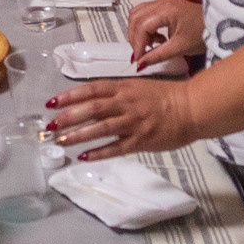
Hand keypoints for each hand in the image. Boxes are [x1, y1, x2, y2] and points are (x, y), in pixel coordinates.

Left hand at [43, 75, 196, 159]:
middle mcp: (126, 103)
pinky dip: (99, 152)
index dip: (70, 96)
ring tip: (61, 142)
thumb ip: (117, 93)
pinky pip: (116, 148)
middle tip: (50, 126)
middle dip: (68, 117)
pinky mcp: (141, 140)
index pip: (91, 89)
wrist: (193, 107)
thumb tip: (92, 101)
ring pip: (100, 128)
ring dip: (78, 135)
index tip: (52, 103)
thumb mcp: (139, 87)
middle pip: (92, 109)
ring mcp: (133, 122)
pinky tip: (84, 157)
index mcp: (125, 87)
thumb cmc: (167, 96)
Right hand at [128, 0, 204, 65]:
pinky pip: (144, 14)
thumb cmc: (204, 32)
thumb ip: (158, 55)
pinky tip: (155, 38)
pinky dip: (143, 27)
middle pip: (135, 18)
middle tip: (141, 54)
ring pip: (136, 14)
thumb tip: (141, 63)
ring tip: (149, 46)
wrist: (218, 24)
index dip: (137, 44)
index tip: (138, 59)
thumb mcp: (180, 47)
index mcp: (166, 10)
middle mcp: (162, 3)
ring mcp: (162, 3)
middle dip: (135, 38)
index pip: (141, 26)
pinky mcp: (164, 6)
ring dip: (137, 31)